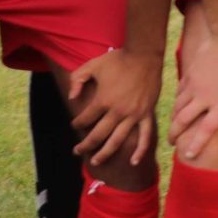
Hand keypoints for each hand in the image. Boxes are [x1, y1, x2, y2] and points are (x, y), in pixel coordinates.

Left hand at [67, 48, 160, 168]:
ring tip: (95, 162)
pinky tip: (133, 161)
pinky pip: (145, 137)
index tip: (75, 125)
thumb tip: (71, 97)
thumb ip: (77, 79)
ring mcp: (133, 115)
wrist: (144, 55)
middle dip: (85, 145)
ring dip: (105, 153)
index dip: (77, 123)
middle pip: (98, 135)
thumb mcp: (92, 65)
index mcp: (103, 100)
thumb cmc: (118, 59)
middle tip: (77, 151)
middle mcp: (117, 111)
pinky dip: (140, 151)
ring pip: (117, 141)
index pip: (85, 119)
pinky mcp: (146, 114)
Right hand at [170, 12, 217, 163]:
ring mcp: (195, 85)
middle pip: (183, 120)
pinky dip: (177, 102)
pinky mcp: (190, 74)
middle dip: (174, 134)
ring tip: (173, 128)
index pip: (206, 130)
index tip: (189, 155)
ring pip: (178, 107)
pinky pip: (179, 92)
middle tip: (172, 143)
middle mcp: (205, 97)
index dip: (197, 144)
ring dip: (174, 119)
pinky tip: (178, 107)